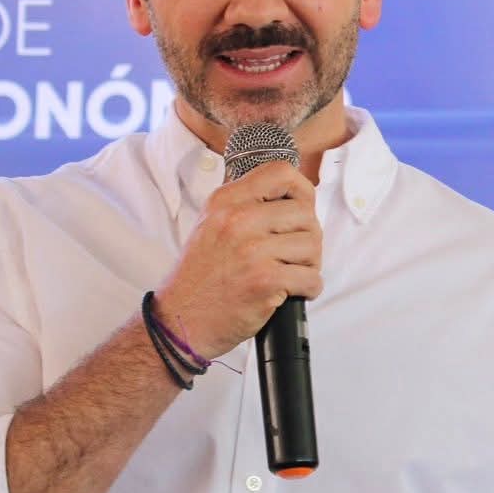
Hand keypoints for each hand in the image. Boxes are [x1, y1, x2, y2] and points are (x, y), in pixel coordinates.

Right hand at [155, 161, 322, 359]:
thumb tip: (292, 194)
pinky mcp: (265, 280)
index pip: (281, 172)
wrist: (181, 320)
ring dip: (309, 264)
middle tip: (295, 255)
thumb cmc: (200, 276)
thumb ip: (245, 204)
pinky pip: (311, 278)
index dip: (302, 189)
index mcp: (225, 200)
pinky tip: (292, 292)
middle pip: (305, 212)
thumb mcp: (211, 224)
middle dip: (308, 236)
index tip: (302, 208)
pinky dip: (309, 288)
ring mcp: (252, 250)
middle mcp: (238, 220)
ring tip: (290, 274)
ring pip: (312, 245)